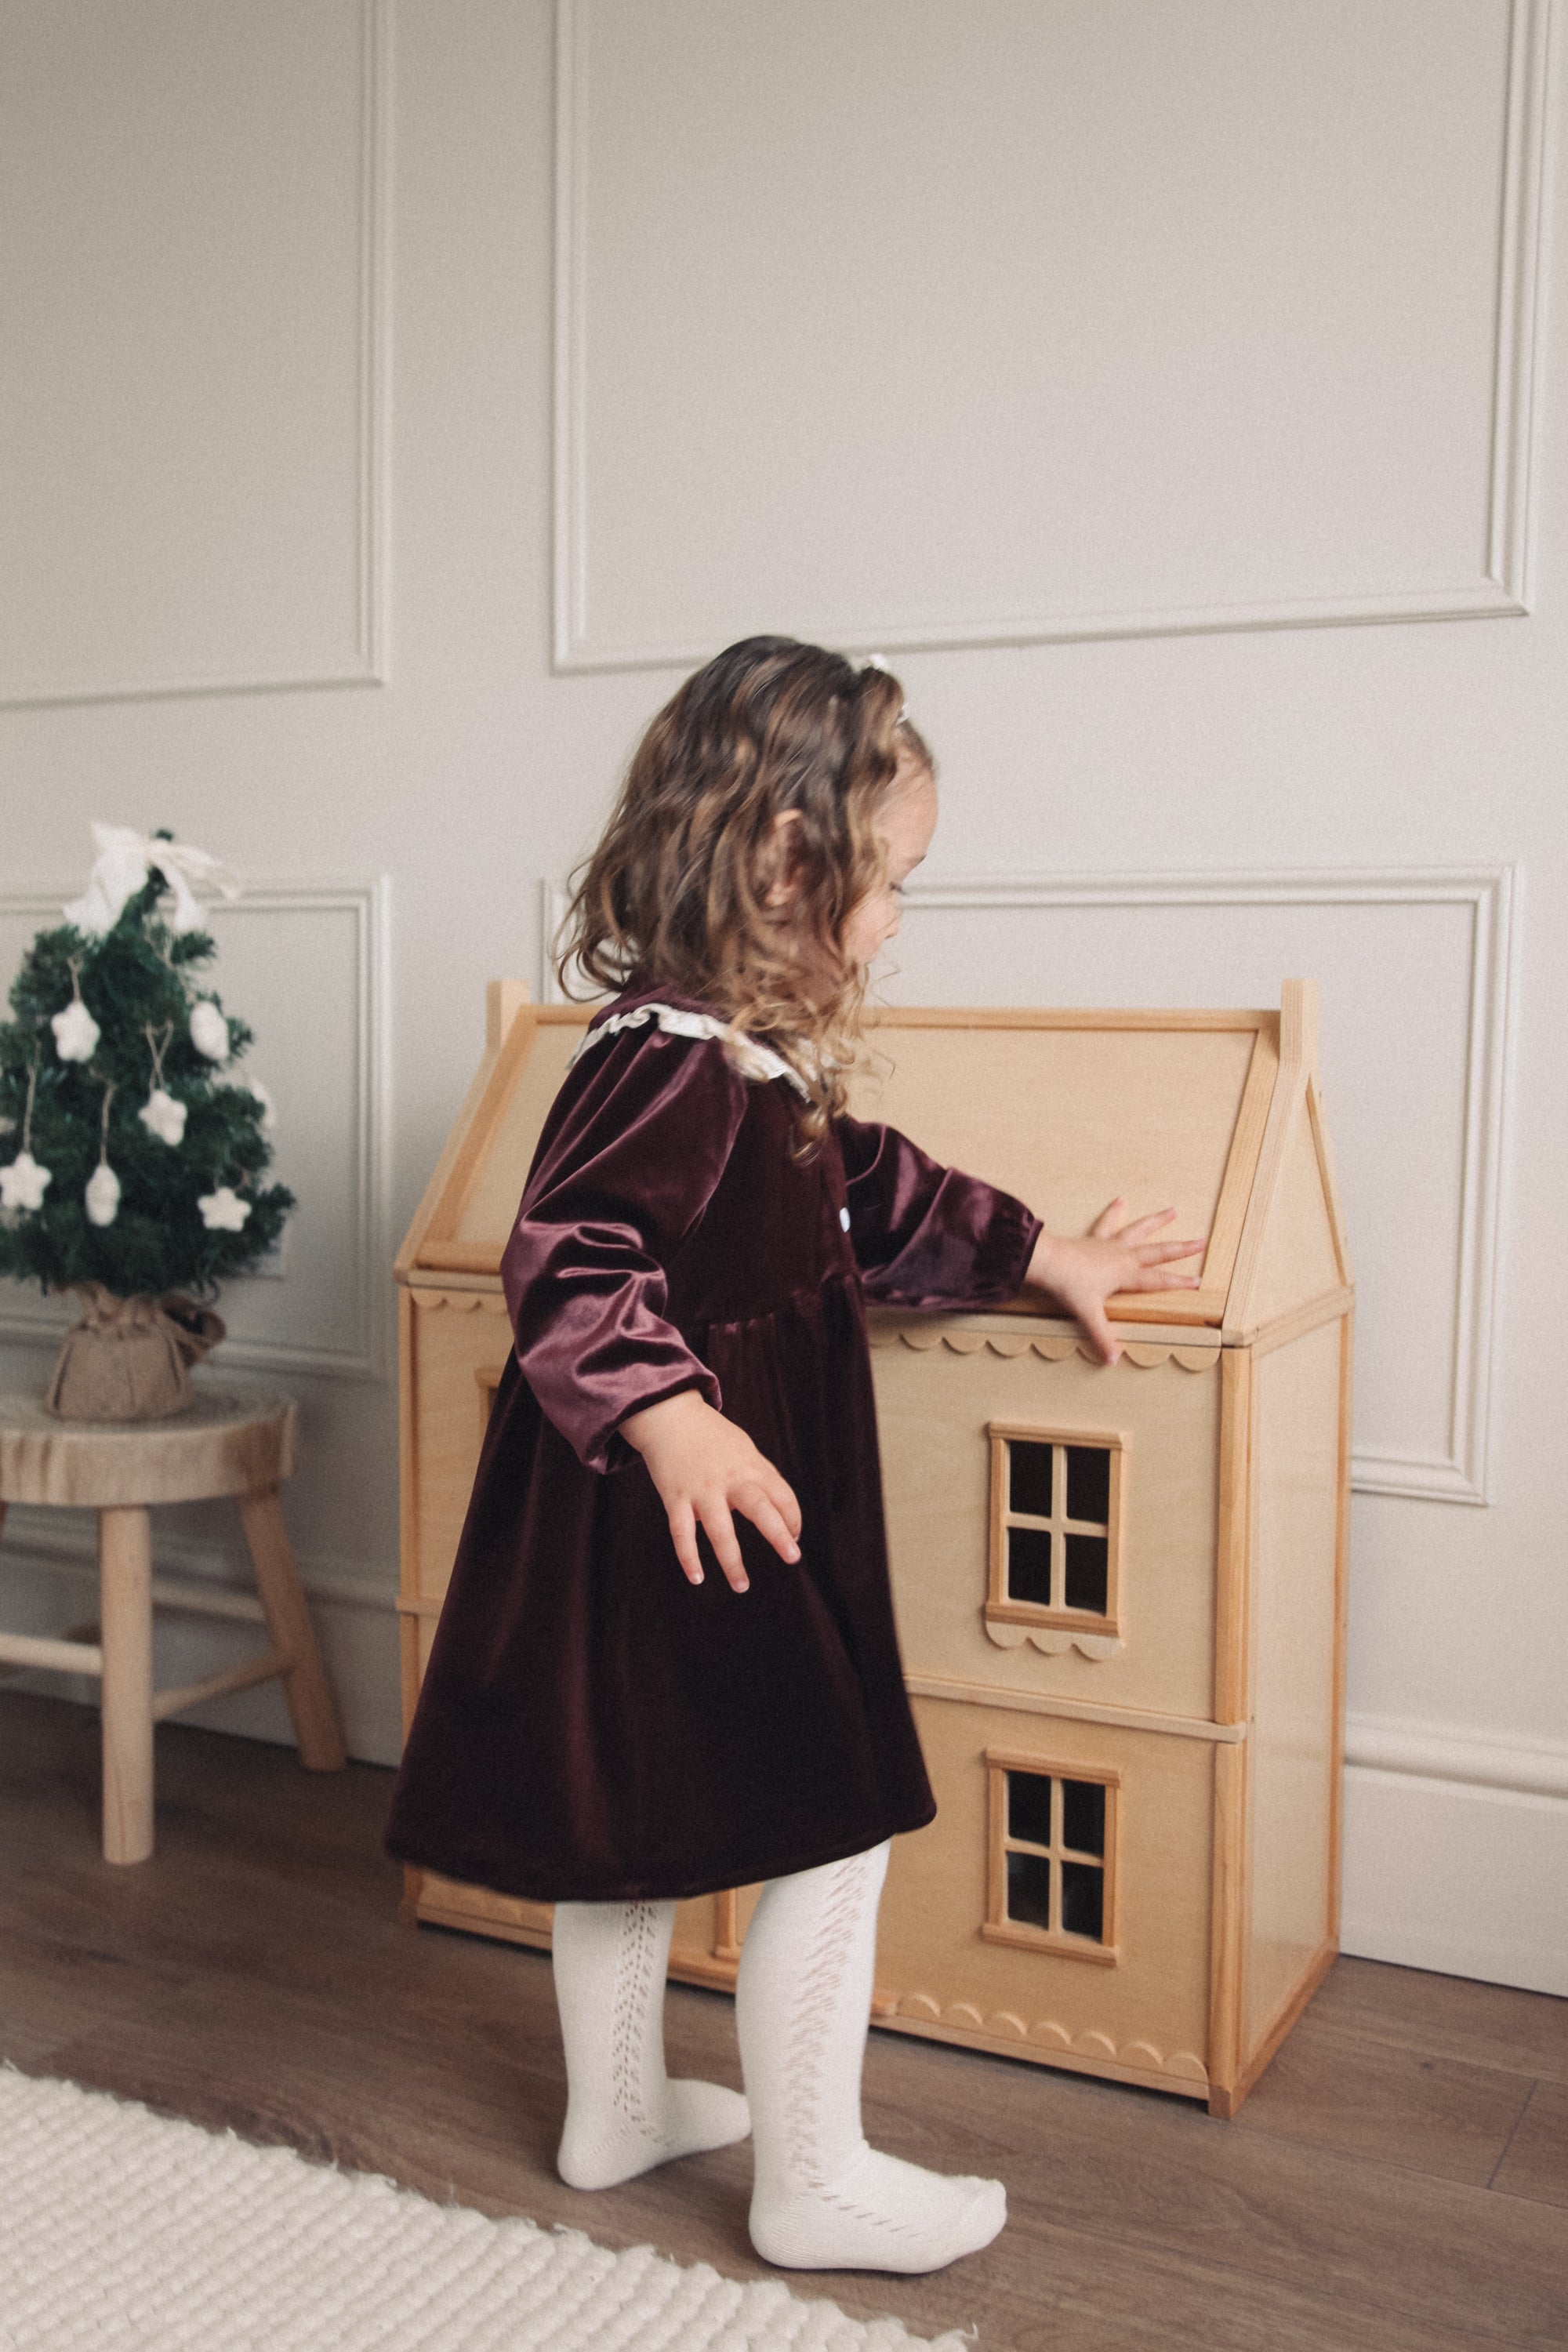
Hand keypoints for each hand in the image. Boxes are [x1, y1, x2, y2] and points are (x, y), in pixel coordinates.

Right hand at [619, 1388, 801, 1592]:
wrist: (669, 1415)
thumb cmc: (712, 1437)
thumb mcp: (744, 1449)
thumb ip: (761, 1477)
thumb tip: (782, 1512)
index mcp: (751, 1466)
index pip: (782, 1495)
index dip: (793, 1518)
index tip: (794, 1538)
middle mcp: (729, 1479)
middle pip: (759, 1508)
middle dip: (778, 1534)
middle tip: (793, 1557)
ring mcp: (701, 1489)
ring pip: (719, 1530)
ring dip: (732, 1561)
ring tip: (742, 1586)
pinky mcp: (675, 1497)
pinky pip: (681, 1532)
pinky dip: (688, 1557)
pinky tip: (697, 1578)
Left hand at [1024, 1197, 1205, 1365]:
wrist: (1048, 1261)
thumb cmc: (1069, 1286)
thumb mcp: (1088, 1315)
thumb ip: (1102, 1337)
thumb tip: (1113, 1360)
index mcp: (1126, 1274)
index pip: (1158, 1280)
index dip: (1179, 1282)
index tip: (1198, 1281)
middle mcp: (1123, 1255)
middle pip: (1158, 1251)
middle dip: (1181, 1248)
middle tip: (1202, 1241)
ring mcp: (1110, 1244)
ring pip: (1139, 1230)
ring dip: (1157, 1221)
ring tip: (1174, 1210)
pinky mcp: (1096, 1237)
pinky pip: (1108, 1221)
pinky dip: (1114, 1210)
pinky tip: (1121, 1198)